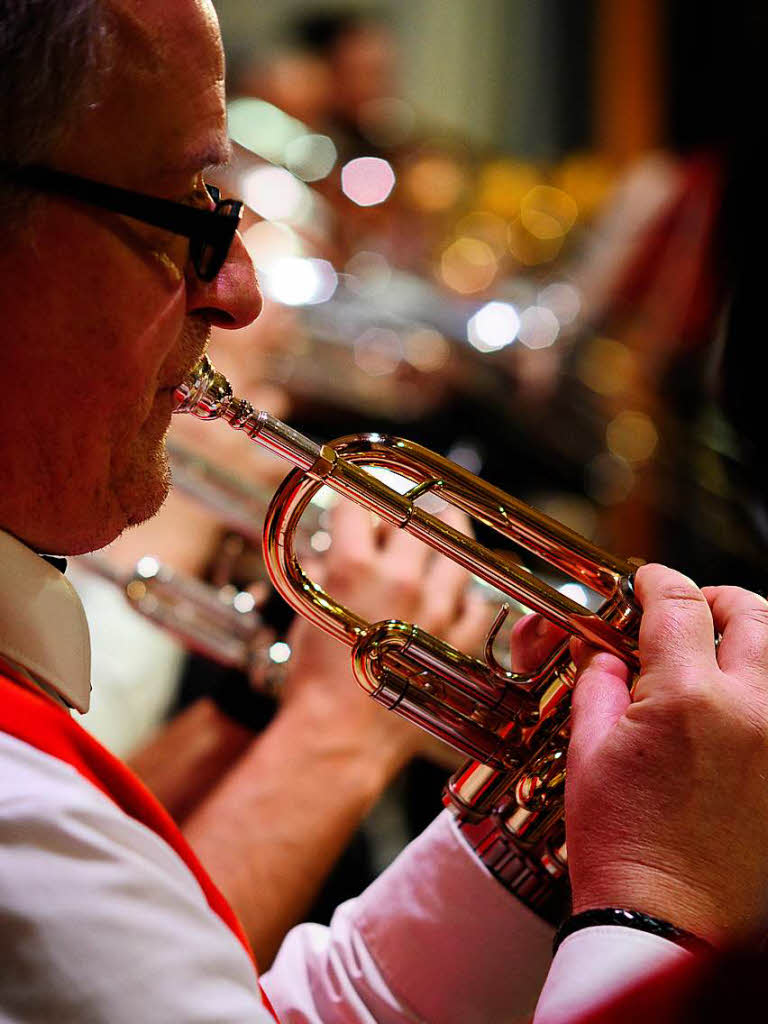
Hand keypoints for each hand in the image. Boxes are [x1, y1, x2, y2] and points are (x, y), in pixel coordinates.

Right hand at [282, 498, 493, 769]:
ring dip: (452, 539)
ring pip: (459, 553)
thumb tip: (332, 551)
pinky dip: (472, 595)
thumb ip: (324, 572)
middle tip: (415, 504)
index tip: (357, 503)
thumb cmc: (315, 681)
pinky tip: (464, 592)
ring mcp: (436, 610)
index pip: (357, 508)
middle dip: (414, 503)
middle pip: (420, 516)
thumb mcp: (308, 612)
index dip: (354, 500)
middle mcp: (400, 580)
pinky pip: (479, 604)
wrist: (340, 735)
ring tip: (449, 535)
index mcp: (355, 568)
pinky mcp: (458, 641)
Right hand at [566, 562, 767, 944]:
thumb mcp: (589, 756)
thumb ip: (599, 689)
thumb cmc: (624, 850)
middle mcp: (750, 710)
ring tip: (720, 652)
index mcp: (686, 699)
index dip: (658, 581)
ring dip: (750, 637)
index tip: (646, 582)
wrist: (670, 925)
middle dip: (716, 600)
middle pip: (751, 612)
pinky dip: (761, 688)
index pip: (678, 604)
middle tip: (690, 611)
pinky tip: (736, 703)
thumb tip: (603, 655)